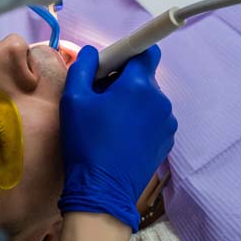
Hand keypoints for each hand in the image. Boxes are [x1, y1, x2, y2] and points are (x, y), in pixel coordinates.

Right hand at [58, 45, 176, 231]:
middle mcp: (160, 100)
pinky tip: (121, 138)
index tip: (112, 67)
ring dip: (133, 103)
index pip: (146, 50)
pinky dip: (140, 122)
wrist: (103, 191)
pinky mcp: (167, 141)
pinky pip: (154, 120)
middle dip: (124, 82)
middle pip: (144, 77)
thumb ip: (83, 67)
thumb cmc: (87, 143)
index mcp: (139, 85)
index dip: (127, 54)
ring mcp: (167, 123)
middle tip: (100, 99)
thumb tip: (92, 53)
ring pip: (149, 100)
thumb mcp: (73, 100)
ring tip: (110, 123)